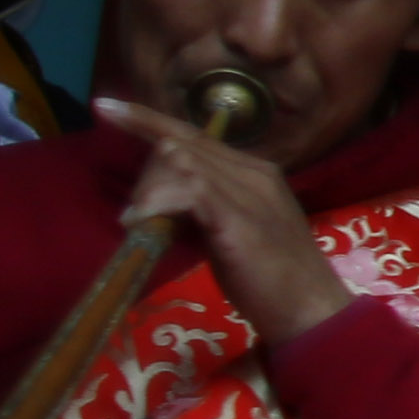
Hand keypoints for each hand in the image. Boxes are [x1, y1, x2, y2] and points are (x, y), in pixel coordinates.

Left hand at [103, 95, 352, 351]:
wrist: (312, 312)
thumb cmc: (272, 280)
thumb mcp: (233, 230)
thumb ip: (205, 206)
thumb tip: (162, 198)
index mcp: (256, 172)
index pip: (194, 135)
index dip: (148, 118)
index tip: (106, 106)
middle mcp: (255, 173)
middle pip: (180, 145)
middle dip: (144, 174)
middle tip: (132, 216)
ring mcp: (250, 193)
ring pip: (180, 161)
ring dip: (148, 189)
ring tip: (136, 222)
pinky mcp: (240, 219)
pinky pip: (189, 190)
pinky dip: (157, 201)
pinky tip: (140, 221)